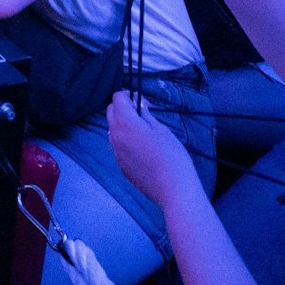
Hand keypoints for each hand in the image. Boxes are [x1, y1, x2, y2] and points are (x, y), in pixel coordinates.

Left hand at [106, 95, 202, 209]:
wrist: (174, 190)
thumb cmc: (172, 157)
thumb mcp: (162, 131)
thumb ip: (146, 116)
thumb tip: (139, 106)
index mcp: (126, 124)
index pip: (117, 99)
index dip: (128, 95)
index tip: (139, 99)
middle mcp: (115, 136)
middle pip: (110, 112)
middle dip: (122, 107)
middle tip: (141, 111)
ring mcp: (116, 152)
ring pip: (113, 130)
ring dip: (122, 124)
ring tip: (142, 130)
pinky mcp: (121, 166)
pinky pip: (118, 146)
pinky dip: (125, 141)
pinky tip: (142, 148)